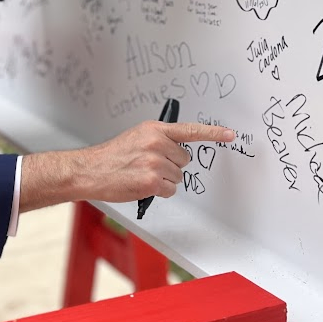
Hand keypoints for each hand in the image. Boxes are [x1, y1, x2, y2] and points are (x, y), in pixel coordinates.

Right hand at [20, 120, 234, 211]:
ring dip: (164, 180)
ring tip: (142, 175)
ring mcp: (155, 162)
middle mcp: (157, 143)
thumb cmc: (112, 156)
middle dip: (172, 165)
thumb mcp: (136, 137)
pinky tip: (142, 185)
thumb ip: (158, 140)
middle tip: (149, 166)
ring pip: (177, 177)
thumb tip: (179, 151)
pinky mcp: (152, 181)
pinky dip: (159, 192)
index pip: (190, 130)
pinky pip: (170, 190)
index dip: (213, 133)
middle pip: (185, 160)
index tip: (231, 135)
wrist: (91, 170)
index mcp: (154, 129)